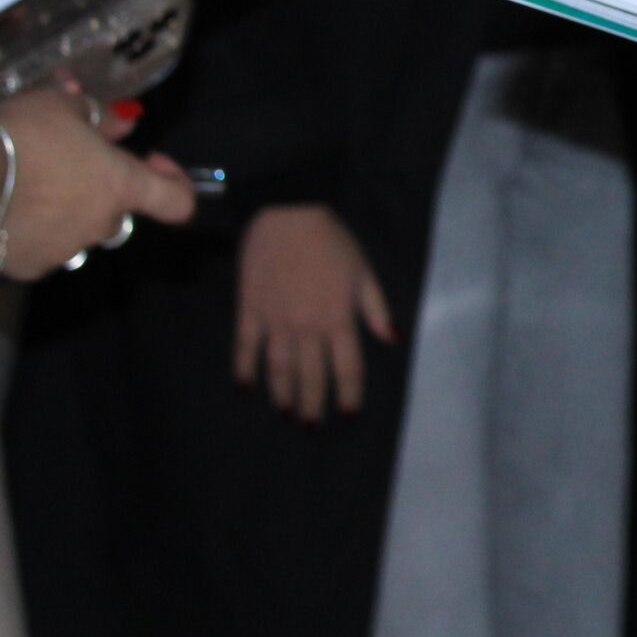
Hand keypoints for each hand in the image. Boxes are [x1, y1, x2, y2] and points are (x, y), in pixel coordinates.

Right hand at [0, 88, 195, 278]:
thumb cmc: (21, 134)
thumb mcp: (62, 106)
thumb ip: (99, 118)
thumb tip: (123, 124)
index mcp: (121, 187)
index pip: (177, 202)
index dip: (175, 181)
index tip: (151, 159)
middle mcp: (100, 226)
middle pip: (116, 211)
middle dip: (101, 190)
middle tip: (69, 162)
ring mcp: (64, 251)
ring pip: (77, 231)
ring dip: (66, 211)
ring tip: (30, 183)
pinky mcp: (25, 267)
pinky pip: (40, 247)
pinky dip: (32, 230)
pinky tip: (5, 209)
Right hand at [234, 204, 394, 422]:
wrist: (288, 211)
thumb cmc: (331, 240)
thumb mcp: (363, 271)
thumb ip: (375, 308)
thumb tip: (392, 340)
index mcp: (339, 318)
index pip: (347, 368)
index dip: (349, 395)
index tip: (347, 414)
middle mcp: (308, 326)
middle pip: (311, 377)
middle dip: (312, 405)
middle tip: (310, 426)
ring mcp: (276, 321)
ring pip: (279, 369)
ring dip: (282, 395)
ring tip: (285, 413)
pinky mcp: (249, 310)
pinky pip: (245, 348)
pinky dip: (244, 371)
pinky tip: (245, 389)